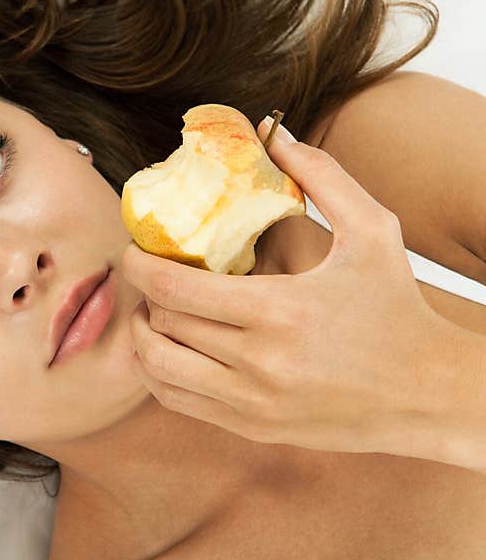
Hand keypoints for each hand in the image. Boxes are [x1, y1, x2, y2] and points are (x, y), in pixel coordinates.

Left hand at [122, 116, 459, 457]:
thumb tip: (275, 132)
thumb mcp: (373, 231)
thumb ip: (323, 176)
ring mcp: (252, 403)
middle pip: (163, 325)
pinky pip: (178, 401)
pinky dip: (159, 373)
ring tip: (152, 312)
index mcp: (280, 312)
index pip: (175, 290)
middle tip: (147, 274)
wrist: (428, 393)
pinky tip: (168, 349)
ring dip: (142, 337)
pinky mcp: (252, 427)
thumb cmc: (398, 307)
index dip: (139, 266)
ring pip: (159, 369)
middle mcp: (259, 363)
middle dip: (144, 295)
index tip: (132, 251)